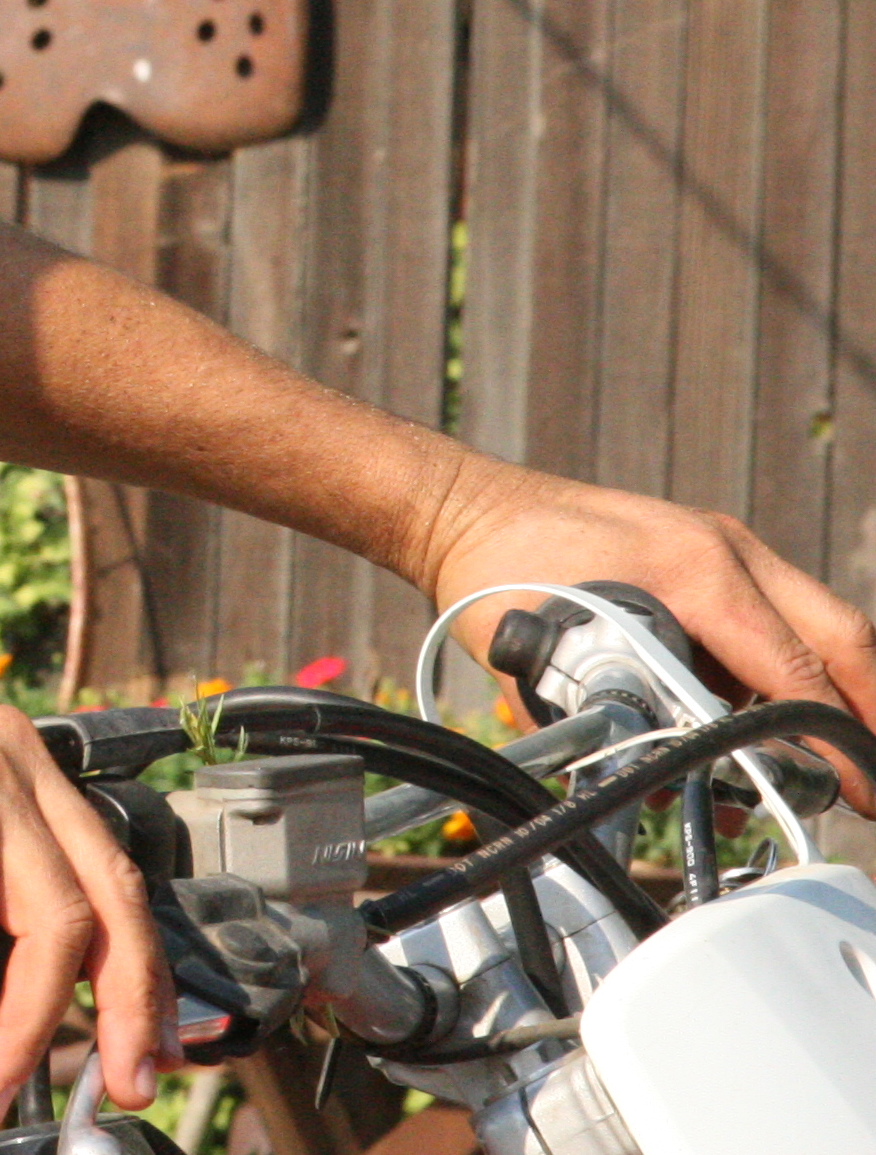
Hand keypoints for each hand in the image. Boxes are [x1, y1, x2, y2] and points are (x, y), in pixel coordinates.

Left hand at [421, 462, 875, 805]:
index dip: (833, 738)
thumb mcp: (550, 660)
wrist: (463, 507)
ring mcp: (720, 547)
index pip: (795, 667)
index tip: (857, 789)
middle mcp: (725, 550)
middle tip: (870, 780)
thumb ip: (614, 725)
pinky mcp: (705, 556)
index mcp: (699, 570)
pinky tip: (756, 727)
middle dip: (868, 710)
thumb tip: (658, 789)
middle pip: (839, 635)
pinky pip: (767, 621)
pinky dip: (774, 675)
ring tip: (820, 764)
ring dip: (822, 696)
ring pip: (811, 628)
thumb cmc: (495, 573)